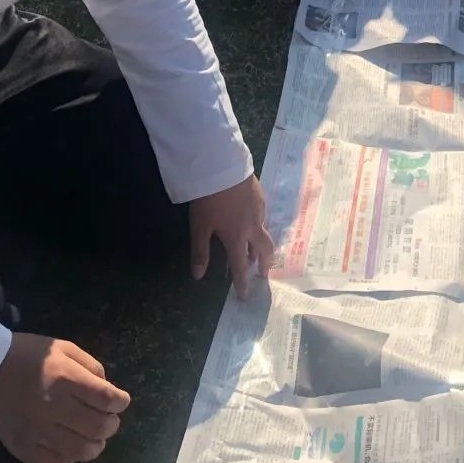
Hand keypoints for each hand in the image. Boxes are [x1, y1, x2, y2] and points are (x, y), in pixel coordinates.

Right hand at [0, 334, 129, 462]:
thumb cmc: (27, 354)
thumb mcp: (63, 347)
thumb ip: (89, 366)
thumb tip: (107, 388)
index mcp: (65, 378)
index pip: (106, 399)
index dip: (120, 402)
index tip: (120, 402)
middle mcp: (54, 407)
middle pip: (97, 428)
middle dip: (111, 425)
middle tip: (109, 421)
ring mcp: (37, 431)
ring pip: (80, 451)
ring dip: (95, 446)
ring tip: (94, 439)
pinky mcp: (21, 447)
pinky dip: (68, 462)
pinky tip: (69, 450)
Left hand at [189, 174, 273, 297]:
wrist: (223, 166)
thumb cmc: (209, 199)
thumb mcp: (200, 226)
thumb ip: (200, 251)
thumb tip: (198, 276)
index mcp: (236, 237)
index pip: (240, 266)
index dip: (243, 282)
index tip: (246, 295)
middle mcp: (252, 227)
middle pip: (265, 250)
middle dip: (264, 264)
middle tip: (262, 273)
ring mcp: (259, 210)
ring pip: (264, 233)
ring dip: (261, 246)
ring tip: (255, 250)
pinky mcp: (260, 196)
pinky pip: (263, 217)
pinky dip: (259, 226)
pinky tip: (252, 221)